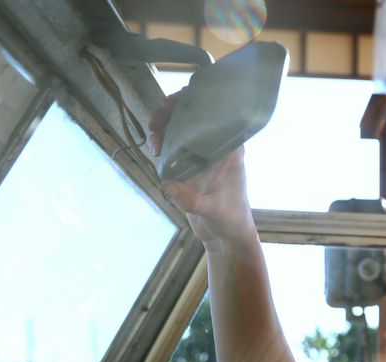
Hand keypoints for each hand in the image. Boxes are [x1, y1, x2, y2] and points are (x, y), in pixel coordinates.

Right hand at [149, 91, 253, 245]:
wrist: (226, 236)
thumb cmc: (230, 219)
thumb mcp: (212, 210)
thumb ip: (192, 200)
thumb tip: (169, 186)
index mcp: (230, 148)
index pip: (214, 113)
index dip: (193, 101)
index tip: (173, 104)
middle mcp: (217, 146)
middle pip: (192, 116)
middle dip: (170, 113)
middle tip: (155, 124)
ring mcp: (203, 155)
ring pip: (180, 129)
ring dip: (163, 129)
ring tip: (155, 143)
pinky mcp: (190, 165)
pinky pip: (174, 145)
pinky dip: (162, 142)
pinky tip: (156, 151)